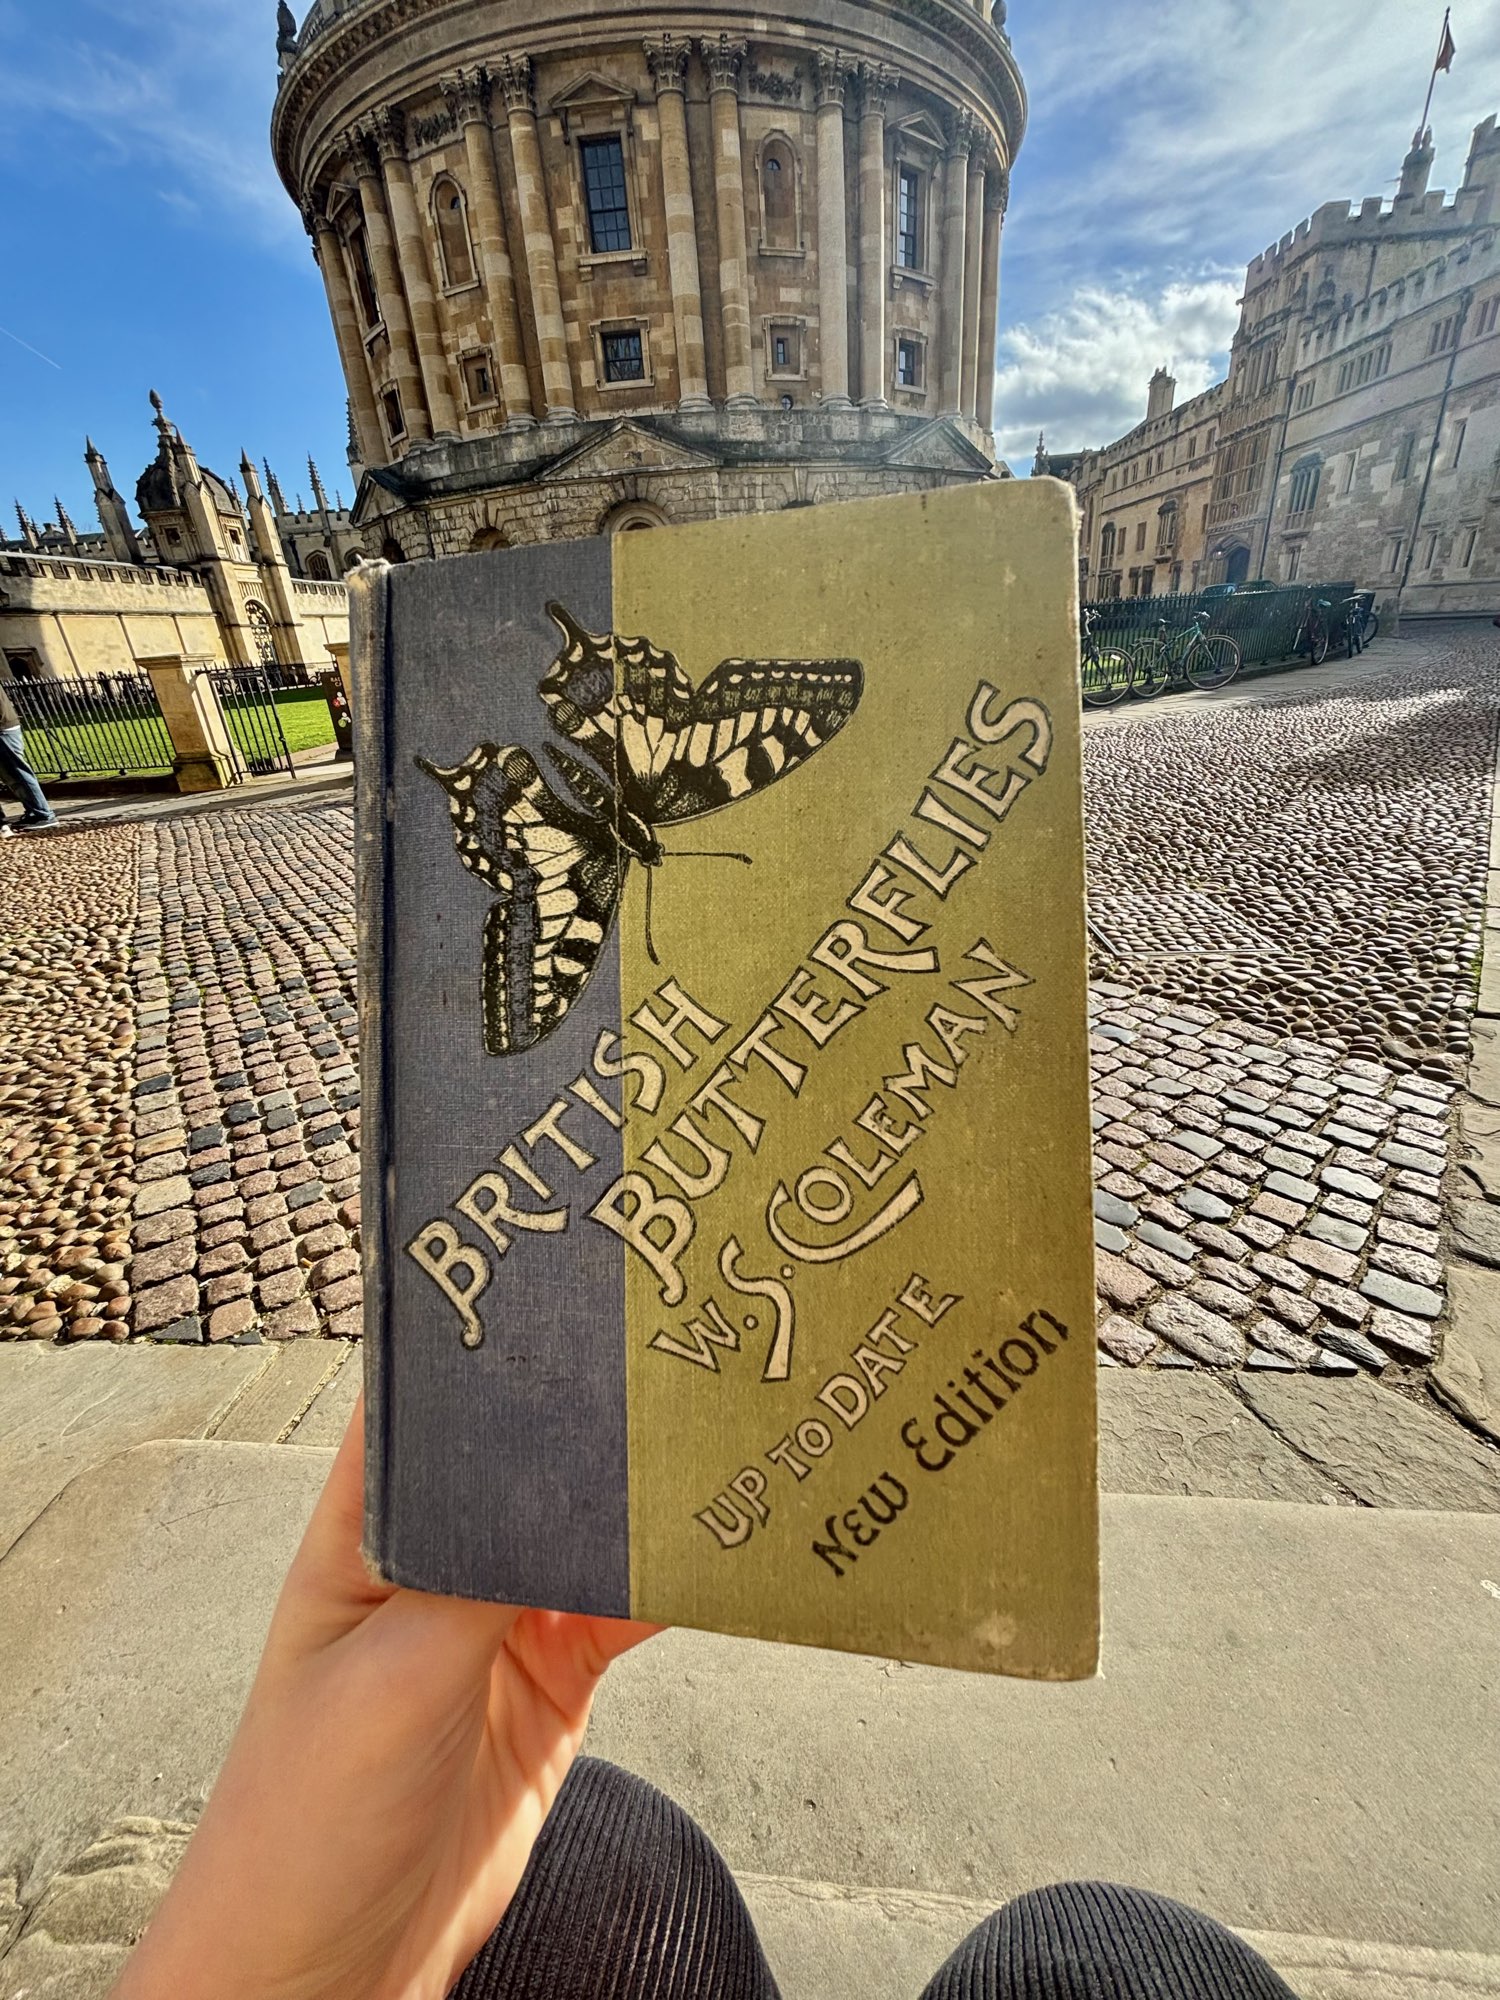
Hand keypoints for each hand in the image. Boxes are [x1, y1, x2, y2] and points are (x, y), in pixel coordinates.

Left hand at [112, 1397, 659, 1999]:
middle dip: (585, 1425)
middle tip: (664, 1369)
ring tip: (705, 1454)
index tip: (561, 1300)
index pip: (425, 1408)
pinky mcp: (551, 1679)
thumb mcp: (391, 1679)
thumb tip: (564, 1485)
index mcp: (366, 1531)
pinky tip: (708, 1555)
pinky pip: (623, 1608)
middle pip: (522, 1465)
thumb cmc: (302, 1825)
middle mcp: (435, 1561)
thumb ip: (479, 1578)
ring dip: (638, 1505)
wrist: (332, 1972)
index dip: (486, 1352)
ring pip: (583, 1532)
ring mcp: (497, 1621)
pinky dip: (669, 1582)